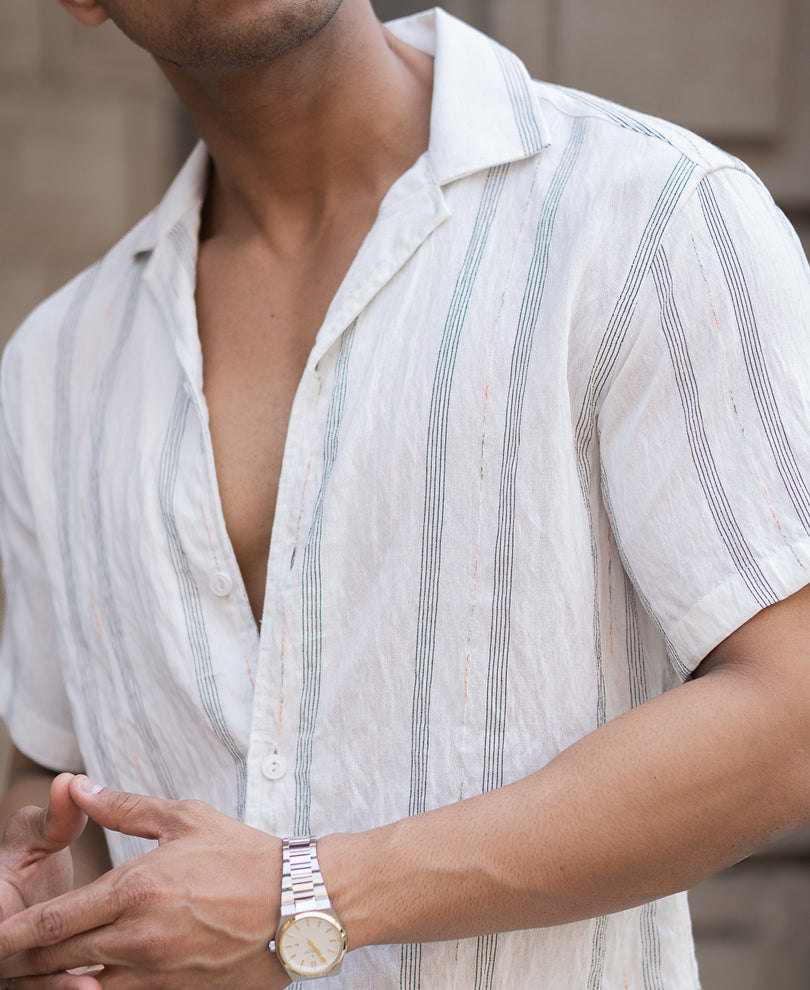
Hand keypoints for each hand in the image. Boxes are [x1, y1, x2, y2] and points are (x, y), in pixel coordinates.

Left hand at [0, 779, 291, 989]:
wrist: (297, 903)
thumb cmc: (241, 855)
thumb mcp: (183, 818)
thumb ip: (122, 807)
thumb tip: (77, 786)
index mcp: (136, 889)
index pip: (55, 919)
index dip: (16, 932)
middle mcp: (139, 937)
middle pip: (60, 959)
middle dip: (27, 961)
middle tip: (9, 956)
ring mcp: (156, 974)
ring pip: (85, 987)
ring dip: (60, 981)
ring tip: (45, 972)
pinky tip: (93, 979)